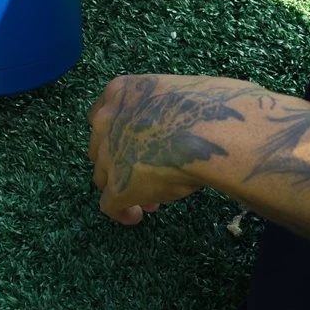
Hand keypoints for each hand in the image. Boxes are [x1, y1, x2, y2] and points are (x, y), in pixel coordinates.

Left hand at [89, 75, 238, 223]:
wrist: (207, 129)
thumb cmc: (203, 108)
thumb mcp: (172, 96)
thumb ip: (158, 110)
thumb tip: (169, 130)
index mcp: (119, 92)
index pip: (103, 116)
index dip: (118, 136)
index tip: (134, 148)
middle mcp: (105, 121)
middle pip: (101, 149)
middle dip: (121, 162)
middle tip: (145, 175)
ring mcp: (107, 155)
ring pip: (104, 177)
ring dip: (123, 187)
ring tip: (149, 201)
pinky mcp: (117, 186)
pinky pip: (110, 205)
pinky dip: (122, 212)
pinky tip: (135, 216)